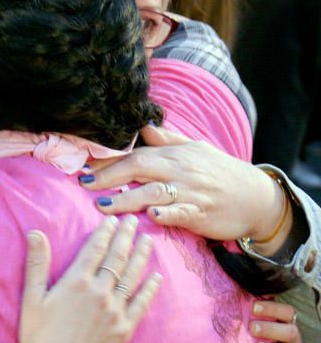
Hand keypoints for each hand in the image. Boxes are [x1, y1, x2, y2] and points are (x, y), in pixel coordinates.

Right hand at [16, 216, 161, 342]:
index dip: (105, 231)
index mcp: (76, 282)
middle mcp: (99, 292)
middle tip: (134, 220)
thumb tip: (35, 232)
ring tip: (148, 239)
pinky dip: (149, 288)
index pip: (95, 249)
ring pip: (132, 276)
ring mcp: (115, 311)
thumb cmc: (37, 337)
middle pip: (116, 258)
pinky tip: (156, 276)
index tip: (112, 219)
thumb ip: (36, 263)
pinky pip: (141, 303)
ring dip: (141, 255)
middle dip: (126, 236)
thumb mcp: (31, 298)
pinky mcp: (124, 329)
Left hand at [82, 125, 286, 244]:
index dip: (108, 159)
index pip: (136, 153)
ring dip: (126, 199)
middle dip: (109, 175)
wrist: (258, 198)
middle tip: (84, 183)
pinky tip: (150, 216)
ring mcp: (190, 192)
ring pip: (153, 192)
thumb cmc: (221, 174)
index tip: (83, 165)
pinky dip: (165, 213)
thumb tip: (143, 126)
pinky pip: (181, 213)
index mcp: (176, 154)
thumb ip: (167, 140)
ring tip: (102, 205)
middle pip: (139, 167)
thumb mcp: (196, 150)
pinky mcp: (200, 213)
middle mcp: (180, 170)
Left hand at [250, 300, 300, 342]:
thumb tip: (223, 300)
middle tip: (252, 327)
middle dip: (270, 329)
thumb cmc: (253, 327)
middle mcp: (291, 335)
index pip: (286, 311)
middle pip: (289, 331)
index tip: (253, 307)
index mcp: (285, 320)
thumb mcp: (252, 317)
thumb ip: (245, 310)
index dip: (271, 308)